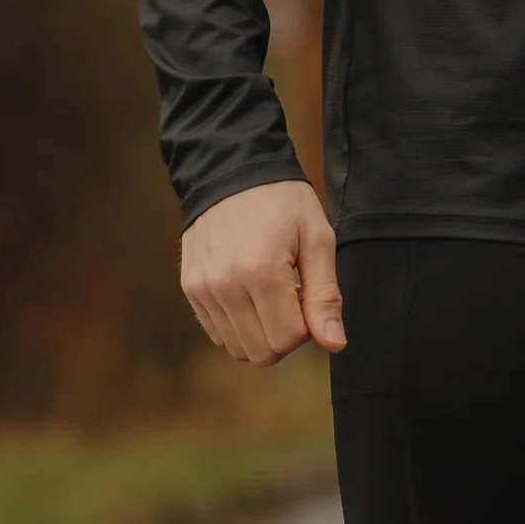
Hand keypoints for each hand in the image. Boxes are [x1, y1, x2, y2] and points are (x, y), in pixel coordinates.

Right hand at [178, 177, 342, 366]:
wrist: (230, 170)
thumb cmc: (281, 202)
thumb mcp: (317, 239)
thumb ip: (325, 295)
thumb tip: (334, 344)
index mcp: (261, 272)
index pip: (289, 339)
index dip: (308, 326)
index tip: (308, 295)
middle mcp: (225, 285)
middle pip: (262, 353)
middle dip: (285, 335)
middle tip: (292, 299)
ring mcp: (202, 288)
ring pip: (237, 348)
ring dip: (261, 332)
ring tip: (269, 294)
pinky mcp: (190, 288)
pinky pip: (217, 334)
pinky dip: (238, 326)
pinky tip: (248, 294)